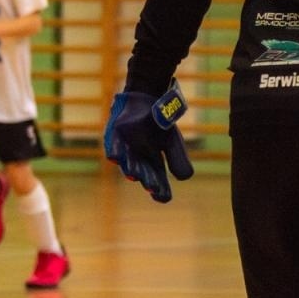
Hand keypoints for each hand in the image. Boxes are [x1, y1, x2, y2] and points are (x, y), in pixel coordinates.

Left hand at [104, 82, 193, 202]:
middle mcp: (138, 161)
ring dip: (131, 169)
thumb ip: (178, 159)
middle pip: (143, 174)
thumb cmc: (159, 124)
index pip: (158, 182)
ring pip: (127, 163)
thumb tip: (185, 177)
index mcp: (153, 165)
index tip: (163, 197)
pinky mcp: (114, 137)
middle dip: (147, 180)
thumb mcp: (173, 142)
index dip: (160, 191)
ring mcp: (125, 150)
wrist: (146, 100)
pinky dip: (115, 152)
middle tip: (152, 187)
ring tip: (134, 176)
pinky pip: (113, 146)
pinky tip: (116, 158)